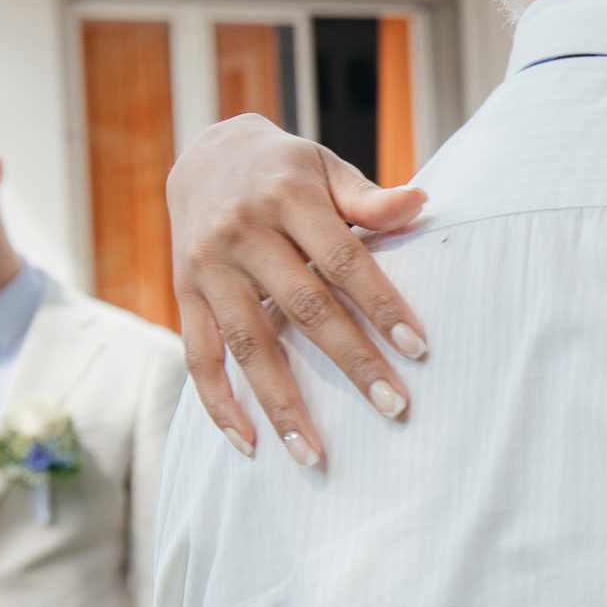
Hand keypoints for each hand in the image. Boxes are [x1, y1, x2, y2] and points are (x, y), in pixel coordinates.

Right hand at [169, 113, 429, 469]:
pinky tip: (249, 445)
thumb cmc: (286, 169)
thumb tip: (422, 202)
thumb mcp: (326, 168)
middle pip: (303, 308)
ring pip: (248, 343)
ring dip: (282, 402)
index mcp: (287, 198)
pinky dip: (218, 403)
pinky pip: (199, 356)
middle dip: (351, 361)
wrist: (206, 152)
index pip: (344, 259)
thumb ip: (369, 197)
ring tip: (314, 455)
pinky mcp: (184, 294)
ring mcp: (208, 267)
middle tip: (394, 407)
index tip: (418, 348)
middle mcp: (242, 233)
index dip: (381, 303)